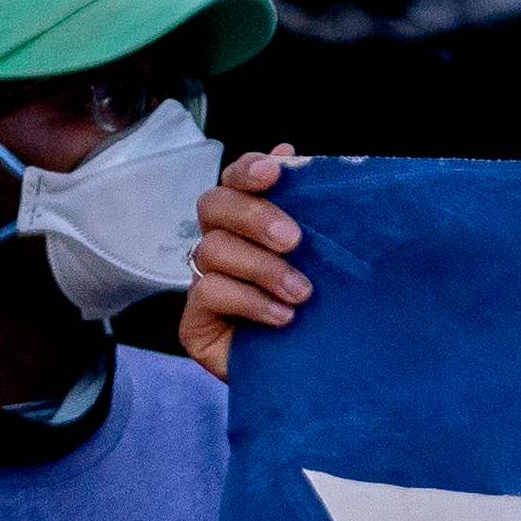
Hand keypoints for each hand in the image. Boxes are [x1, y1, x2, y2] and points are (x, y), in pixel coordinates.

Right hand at [180, 152, 312, 382]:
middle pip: (214, 205)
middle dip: (255, 217)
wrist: (316, 368)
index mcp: (249, 218)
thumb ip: (312, 208)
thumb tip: (288, 152)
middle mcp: (220, 242)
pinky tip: (283, 317)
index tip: (276, 172)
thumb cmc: (322, 304)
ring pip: (213, 251)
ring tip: (302, 293)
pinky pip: (208, 293)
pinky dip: (250, 301)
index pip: (235, 178)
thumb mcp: (327, 256)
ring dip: (263, 269)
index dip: (248, 170)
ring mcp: (202, 281)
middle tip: (295, 240)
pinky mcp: (193, 321)